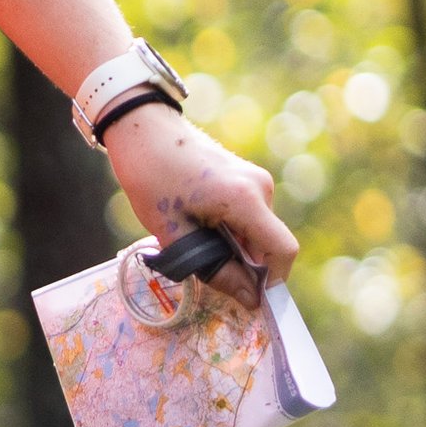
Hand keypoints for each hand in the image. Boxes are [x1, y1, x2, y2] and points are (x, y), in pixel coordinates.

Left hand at [104, 100, 298, 291]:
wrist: (143, 128)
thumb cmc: (151, 177)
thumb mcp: (174, 233)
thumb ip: (214, 268)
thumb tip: (248, 298)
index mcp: (246, 199)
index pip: (283, 251)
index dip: (271, 281)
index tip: (247, 298)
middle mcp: (261, 187)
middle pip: (267, 244)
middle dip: (242, 265)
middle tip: (198, 263)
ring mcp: (256, 179)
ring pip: (256, 232)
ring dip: (232, 247)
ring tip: (190, 235)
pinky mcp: (247, 177)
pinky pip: (249, 216)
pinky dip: (230, 231)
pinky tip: (196, 221)